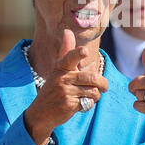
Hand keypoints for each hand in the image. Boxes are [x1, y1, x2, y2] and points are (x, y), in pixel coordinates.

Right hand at [24, 29, 107, 144]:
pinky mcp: (68, 105)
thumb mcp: (58, 69)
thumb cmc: (53, 88)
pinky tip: (82, 104)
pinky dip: (89, 104)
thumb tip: (67, 30)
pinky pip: (89, 102)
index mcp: (61, 67)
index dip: (78, 54)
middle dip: (103, 83)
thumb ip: (66, 51)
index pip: (70, 57)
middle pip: (92, 77)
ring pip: (93, 91)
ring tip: (90, 96)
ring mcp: (65, 92)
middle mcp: (62, 78)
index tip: (85, 51)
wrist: (40, 113)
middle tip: (104, 87)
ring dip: (96, 95)